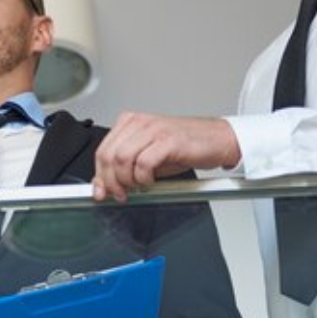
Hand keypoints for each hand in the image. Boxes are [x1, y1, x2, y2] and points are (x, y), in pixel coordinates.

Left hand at [91, 113, 240, 202]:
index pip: (102, 150)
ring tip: (137, 187)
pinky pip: (144, 163)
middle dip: (110, 181)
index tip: (100, 191)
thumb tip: (104, 184)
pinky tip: (151, 181)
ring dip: (127, 180)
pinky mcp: (168, 140)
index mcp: (130, 123)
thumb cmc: (184, 147)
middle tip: (120, 194)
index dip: (99, 175)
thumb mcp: (148, 156)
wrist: (217, 140)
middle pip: (108, 155)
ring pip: (122, 159)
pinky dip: (143, 177)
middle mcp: (140, 123)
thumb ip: (125, 167)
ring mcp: (154, 130)